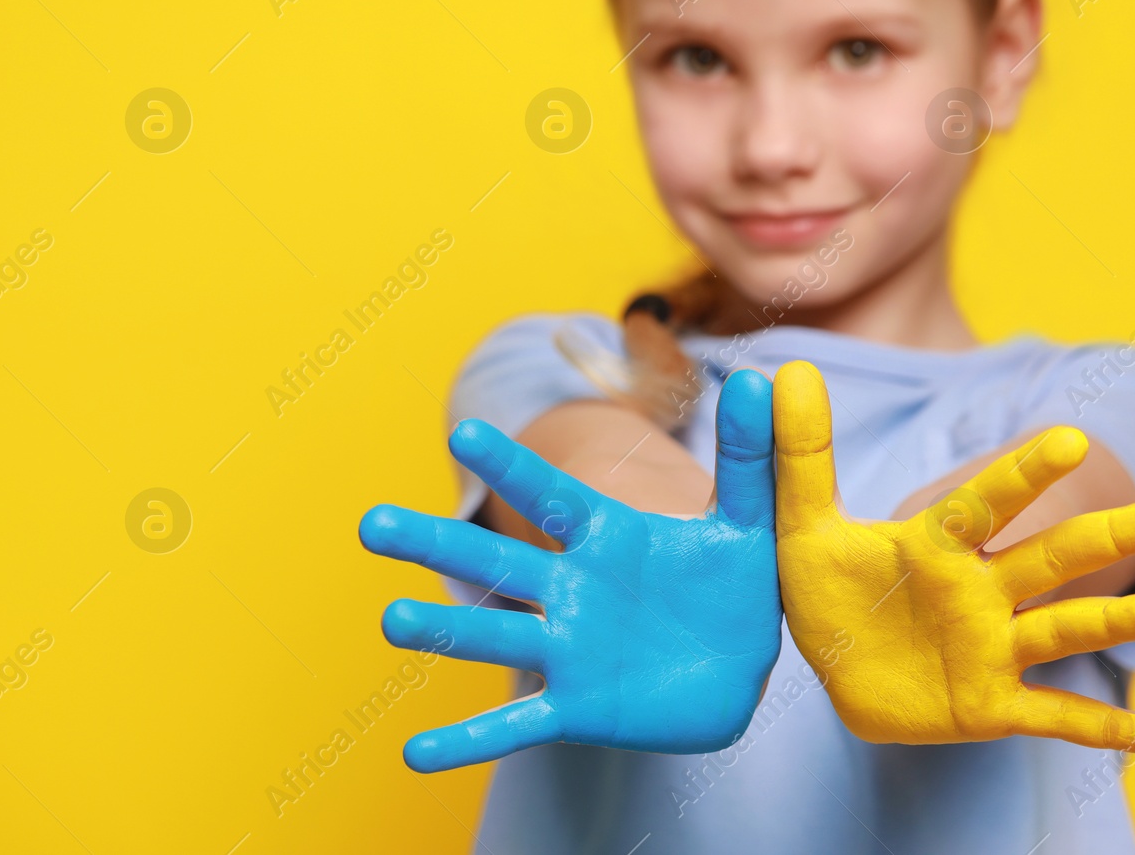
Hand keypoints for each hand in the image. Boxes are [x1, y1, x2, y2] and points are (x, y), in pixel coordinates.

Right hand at [358, 368, 780, 771]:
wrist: (739, 668)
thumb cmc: (733, 584)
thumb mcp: (749, 521)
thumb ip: (749, 457)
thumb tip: (763, 380)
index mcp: (609, 538)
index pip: (554, 497)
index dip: (514, 468)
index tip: (466, 432)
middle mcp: (574, 590)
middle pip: (499, 563)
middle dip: (438, 544)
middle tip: (372, 524)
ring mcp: (570, 650)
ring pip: (496, 638)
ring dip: (445, 632)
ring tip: (389, 621)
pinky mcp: (577, 708)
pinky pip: (516, 728)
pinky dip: (466, 742)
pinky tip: (415, 754)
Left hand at [773, 360, 1134, 751]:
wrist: (839, 669)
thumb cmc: (832, 588)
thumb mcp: (803, 526)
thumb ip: (799, 454)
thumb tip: (787, 369)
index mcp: (938, 545)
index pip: (985, 504)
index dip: (1024, 474)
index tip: (1070, 440)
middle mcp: (980, 591)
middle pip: (1051, 559)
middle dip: (1108, 537)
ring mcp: (993, 649)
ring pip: (1063, 630)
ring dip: (1114, 621)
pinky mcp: (993, 706)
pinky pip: (1057, 718)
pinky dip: (1108, 727)